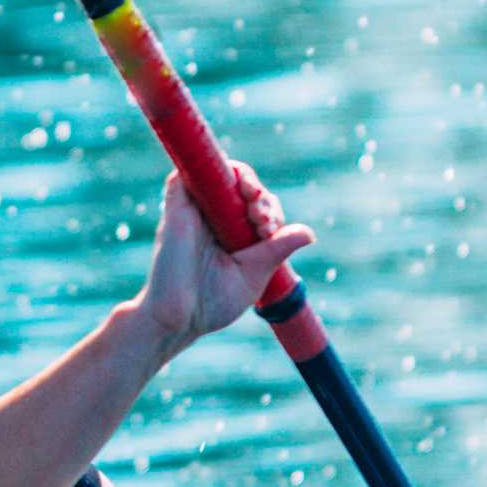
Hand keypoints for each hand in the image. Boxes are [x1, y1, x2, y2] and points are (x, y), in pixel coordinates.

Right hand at [134, 164, 313, 349]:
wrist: (177, 317)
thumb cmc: (212, 304)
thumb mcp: (254, 275)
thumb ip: (278, 251)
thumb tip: (309, 233)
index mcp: (233, 235)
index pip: (258, 207)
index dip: (269, 211)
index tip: (268, 231)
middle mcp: (214, 219)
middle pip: (242, 185)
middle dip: (259, 194)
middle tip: (262, 218)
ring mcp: (195, 211)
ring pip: (220, 173)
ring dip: (243, 176)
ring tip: (252, 196)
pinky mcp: (176, 208)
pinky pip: (187, 173)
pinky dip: (210, 169)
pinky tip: (232, 186)